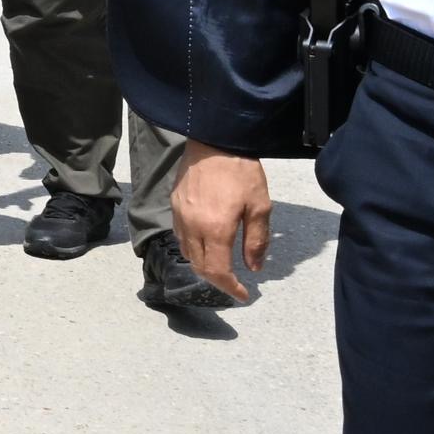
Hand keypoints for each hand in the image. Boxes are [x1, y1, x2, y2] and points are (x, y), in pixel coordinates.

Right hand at [172, 144, 274, 299]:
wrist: (214, 139)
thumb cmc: (241, 171)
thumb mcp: (259, 206)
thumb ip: (256, 240)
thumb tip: (254, 268)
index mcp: (216, 229)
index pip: (218, 271)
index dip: (230, 288)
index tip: (243, 295)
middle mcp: (193, 227)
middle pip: (199, 267)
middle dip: (217, 280)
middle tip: (234, 283)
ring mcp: (180, 216)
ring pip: (187, 253)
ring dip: (203, 266)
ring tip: (220, 266)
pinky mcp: (174, 205)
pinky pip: (181, 236)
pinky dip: (193, 249)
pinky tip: (206, 244)